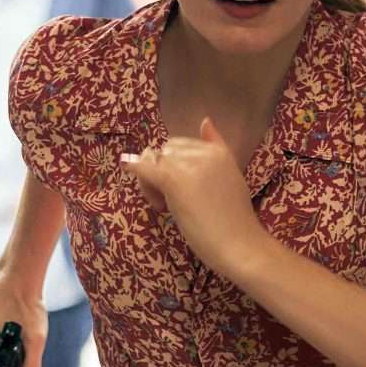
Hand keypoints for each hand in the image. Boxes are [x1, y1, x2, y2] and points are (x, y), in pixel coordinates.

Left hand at [120, 117, 267, 277]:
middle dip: (162, 171)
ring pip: (153, 160)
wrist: (240, 245)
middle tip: (170, 203)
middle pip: (165, 152)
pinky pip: (144, 168)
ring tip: (165, 206)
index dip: (175, 167)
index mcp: (218, 151)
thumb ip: (217, 150)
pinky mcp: (173, 181)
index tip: (182, 192)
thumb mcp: (230, 177)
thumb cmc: (235, 222)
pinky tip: (125, 166)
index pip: (181, 146)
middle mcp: (203, 152)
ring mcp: (188, 166)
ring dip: (151, 181)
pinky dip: (133, 168)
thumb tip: (205, 121)